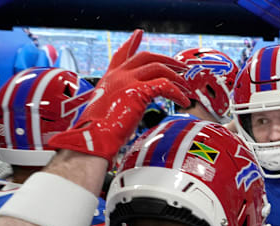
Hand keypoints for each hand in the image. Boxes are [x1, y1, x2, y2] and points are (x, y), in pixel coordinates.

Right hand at [49, 30, 190, 163]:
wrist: (93, 138)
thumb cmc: (99, 132)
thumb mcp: (108, 110)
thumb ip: (121, 103)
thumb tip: (132, 110)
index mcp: (109, 79)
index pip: (122, 55)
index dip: (131, 43)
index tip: (139, 33)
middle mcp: (117, 76)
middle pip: (146, 57)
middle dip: (167, 60)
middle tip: (181, 66)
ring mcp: (126, 81)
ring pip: (158, 67)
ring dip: (176, 77)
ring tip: (187, 88)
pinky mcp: (137, 91)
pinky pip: (165, 86)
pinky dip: (177, 94)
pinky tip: (183, 102)